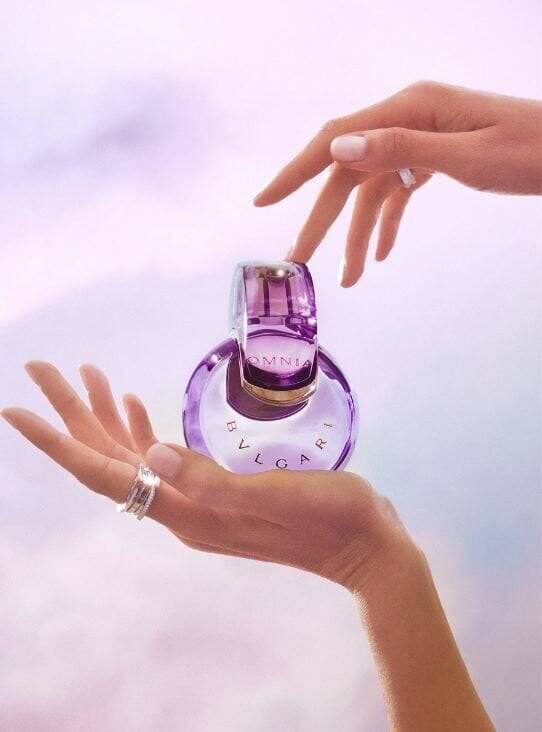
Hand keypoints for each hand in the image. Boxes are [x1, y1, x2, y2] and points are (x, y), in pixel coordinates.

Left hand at [1, 360, 412, 592]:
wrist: (366, 546)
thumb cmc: (329, 517)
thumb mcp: (274, 495)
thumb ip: (209, 481)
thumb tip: (149, 455)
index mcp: (186, 511)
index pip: (104, 473)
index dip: (58, 441)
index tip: (17, 409)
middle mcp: (181, 508)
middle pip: (109, 459)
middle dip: (72, 413)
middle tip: (42, 368)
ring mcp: (199, 501)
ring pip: (133, 456)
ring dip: (105, 416)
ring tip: (85, 373)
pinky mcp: (219, 491)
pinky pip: (165, 458)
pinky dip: (144, 430)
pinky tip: (135, 406)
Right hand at [254, 81, 541, 285]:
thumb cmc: (532, 150)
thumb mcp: (467, 154)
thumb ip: (401, 150)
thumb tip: (337, 150)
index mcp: (410, 108)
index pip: (336, 140)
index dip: (295, 172)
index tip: (264, 201)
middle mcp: (407, 120)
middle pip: (349, 174)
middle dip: (323, 220)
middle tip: (299, 259)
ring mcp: (420, 140)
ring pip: (372, 191)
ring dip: (357, 235)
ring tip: (348, 278)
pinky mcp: (433, 159)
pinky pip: (397, 194)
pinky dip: (387, 224)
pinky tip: (380, 254)